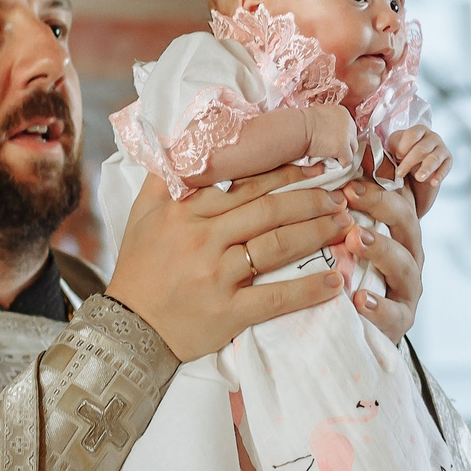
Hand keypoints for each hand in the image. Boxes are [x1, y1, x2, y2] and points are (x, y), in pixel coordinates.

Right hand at [106, 167, 349, 360]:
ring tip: (343, 225)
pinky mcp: (227, 312)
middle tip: (340, 195)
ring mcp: (216, 276)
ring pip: (276, 246)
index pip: (244, 185)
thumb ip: (163, 179)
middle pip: (267, 210)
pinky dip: (307, 289)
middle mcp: (202, 239)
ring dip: (316, 233)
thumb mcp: (141, 216)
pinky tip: (335, 282)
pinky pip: (275, 298)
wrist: (127, 330)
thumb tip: (178, 141)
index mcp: (185, 212)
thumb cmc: (139, 270)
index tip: (313, 168)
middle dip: (309, 200)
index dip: (283, 174)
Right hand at [303, 104, 356, 167]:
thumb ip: (330, 122)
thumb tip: (331, 132)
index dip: (342, 136)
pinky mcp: (342, 148)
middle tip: (332, 150)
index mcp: (343, 112)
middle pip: (353, 139)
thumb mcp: (320, 116)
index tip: (333, 141)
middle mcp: (348, 122)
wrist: (298, 129)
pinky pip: (347, 160)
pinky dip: (340, 163)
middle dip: (344, 145)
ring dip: (343, 154)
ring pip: (352, 150)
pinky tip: (331, 163)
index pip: (350, 128)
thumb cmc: (302, 123)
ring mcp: (346, 135)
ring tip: (331, 157)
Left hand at [342, 177, 422, 341]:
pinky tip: (359, 299)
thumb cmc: (342, 273)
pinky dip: (378, 306)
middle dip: (381, 205)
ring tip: (355, 239)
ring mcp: (406, 288)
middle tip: (350, 195)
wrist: (352, 329)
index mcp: (394, 230)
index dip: (380, 182)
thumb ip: (338, 207)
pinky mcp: (400, 321)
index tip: (351, 173)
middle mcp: (407, 254)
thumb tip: (321, 163)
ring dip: (380, 249)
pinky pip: (395, 313)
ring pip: (404, 264)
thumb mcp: (339, 238)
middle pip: (407, 222)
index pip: (398, 197)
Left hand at [387, 127, 454, 214]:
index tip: (396, 157)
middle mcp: (430, 137)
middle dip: (410, 160)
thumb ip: (382, 150)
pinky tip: (433, 182)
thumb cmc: (399, 165)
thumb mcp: (390, 156)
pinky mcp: (447, 161)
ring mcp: (440, 149)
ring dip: (426, 168)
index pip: (412, 134)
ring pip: (434, 157)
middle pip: (422, 147)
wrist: (415, 184)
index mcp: (416, 132)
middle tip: (399, 174)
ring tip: (419, 178)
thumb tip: (364, 144)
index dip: (404, 146)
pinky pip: (445, 166)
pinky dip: (439, 175)